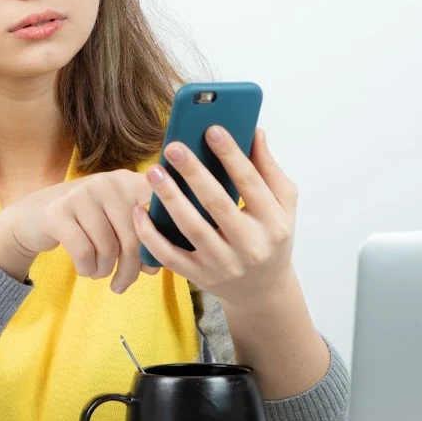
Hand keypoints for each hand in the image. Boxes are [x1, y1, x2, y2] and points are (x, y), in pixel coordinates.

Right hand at [0, 169, 155, 292]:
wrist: (31, 217)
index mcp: (127, 181)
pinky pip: (84, 253)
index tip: (152, 263)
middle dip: (130, 269)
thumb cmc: (83, 224)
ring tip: (99, 271)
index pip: (158, 207)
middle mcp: (106, 182)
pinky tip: (85, 269)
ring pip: (108, 248)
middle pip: (134, 237)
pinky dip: (87, 269)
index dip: (161, 237)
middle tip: (122, 283)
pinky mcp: (58, 212)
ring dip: (105, 270)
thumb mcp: (114, 222)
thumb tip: (155, 267)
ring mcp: (81, 194)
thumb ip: (139, 238)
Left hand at [132, 127, 298, 309]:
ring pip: (191, 229)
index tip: (212, 129)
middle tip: (173, 147)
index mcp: (273, 222)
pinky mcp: (199, 277)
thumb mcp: (282, 205)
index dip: (231, 155)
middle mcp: (249, 246)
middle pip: (217, 204)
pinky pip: (169, 256)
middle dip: (193, 173)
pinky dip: (151, 235)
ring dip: (169, 199)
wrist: (262, 291)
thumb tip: (255, 131)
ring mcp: (223, 264)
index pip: (251, 183)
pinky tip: (138, 211)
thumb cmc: (271, 237)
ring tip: (153, 172)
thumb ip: (269, 169)